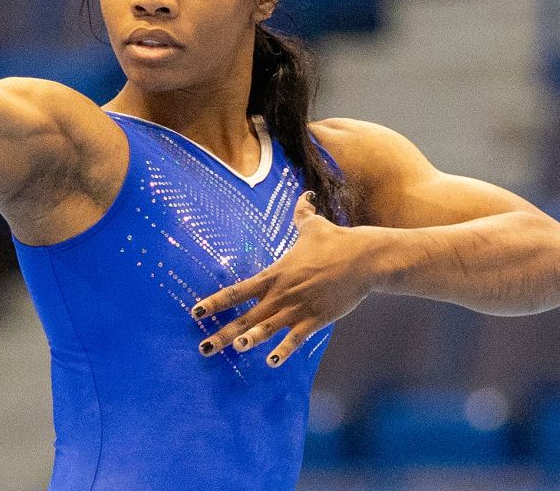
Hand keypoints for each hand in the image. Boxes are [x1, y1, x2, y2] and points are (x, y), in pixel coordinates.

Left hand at [190, 190, 375, 367]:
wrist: (363, 257)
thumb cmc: (336, 240)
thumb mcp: (314, 226)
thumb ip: (302, 215)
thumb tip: (305, 196)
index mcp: (273, 275)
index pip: (237, 291)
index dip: (215, 303)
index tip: (196, 314)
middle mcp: (280, 294)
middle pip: (245, 317)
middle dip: (223, 334)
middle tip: (204, 348)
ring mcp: (297, 308)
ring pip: (267, 329)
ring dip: (250, 340)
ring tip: (235, 349)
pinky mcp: (316, 318)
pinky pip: (296, 338)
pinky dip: (284, 350)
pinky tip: (271, 362)